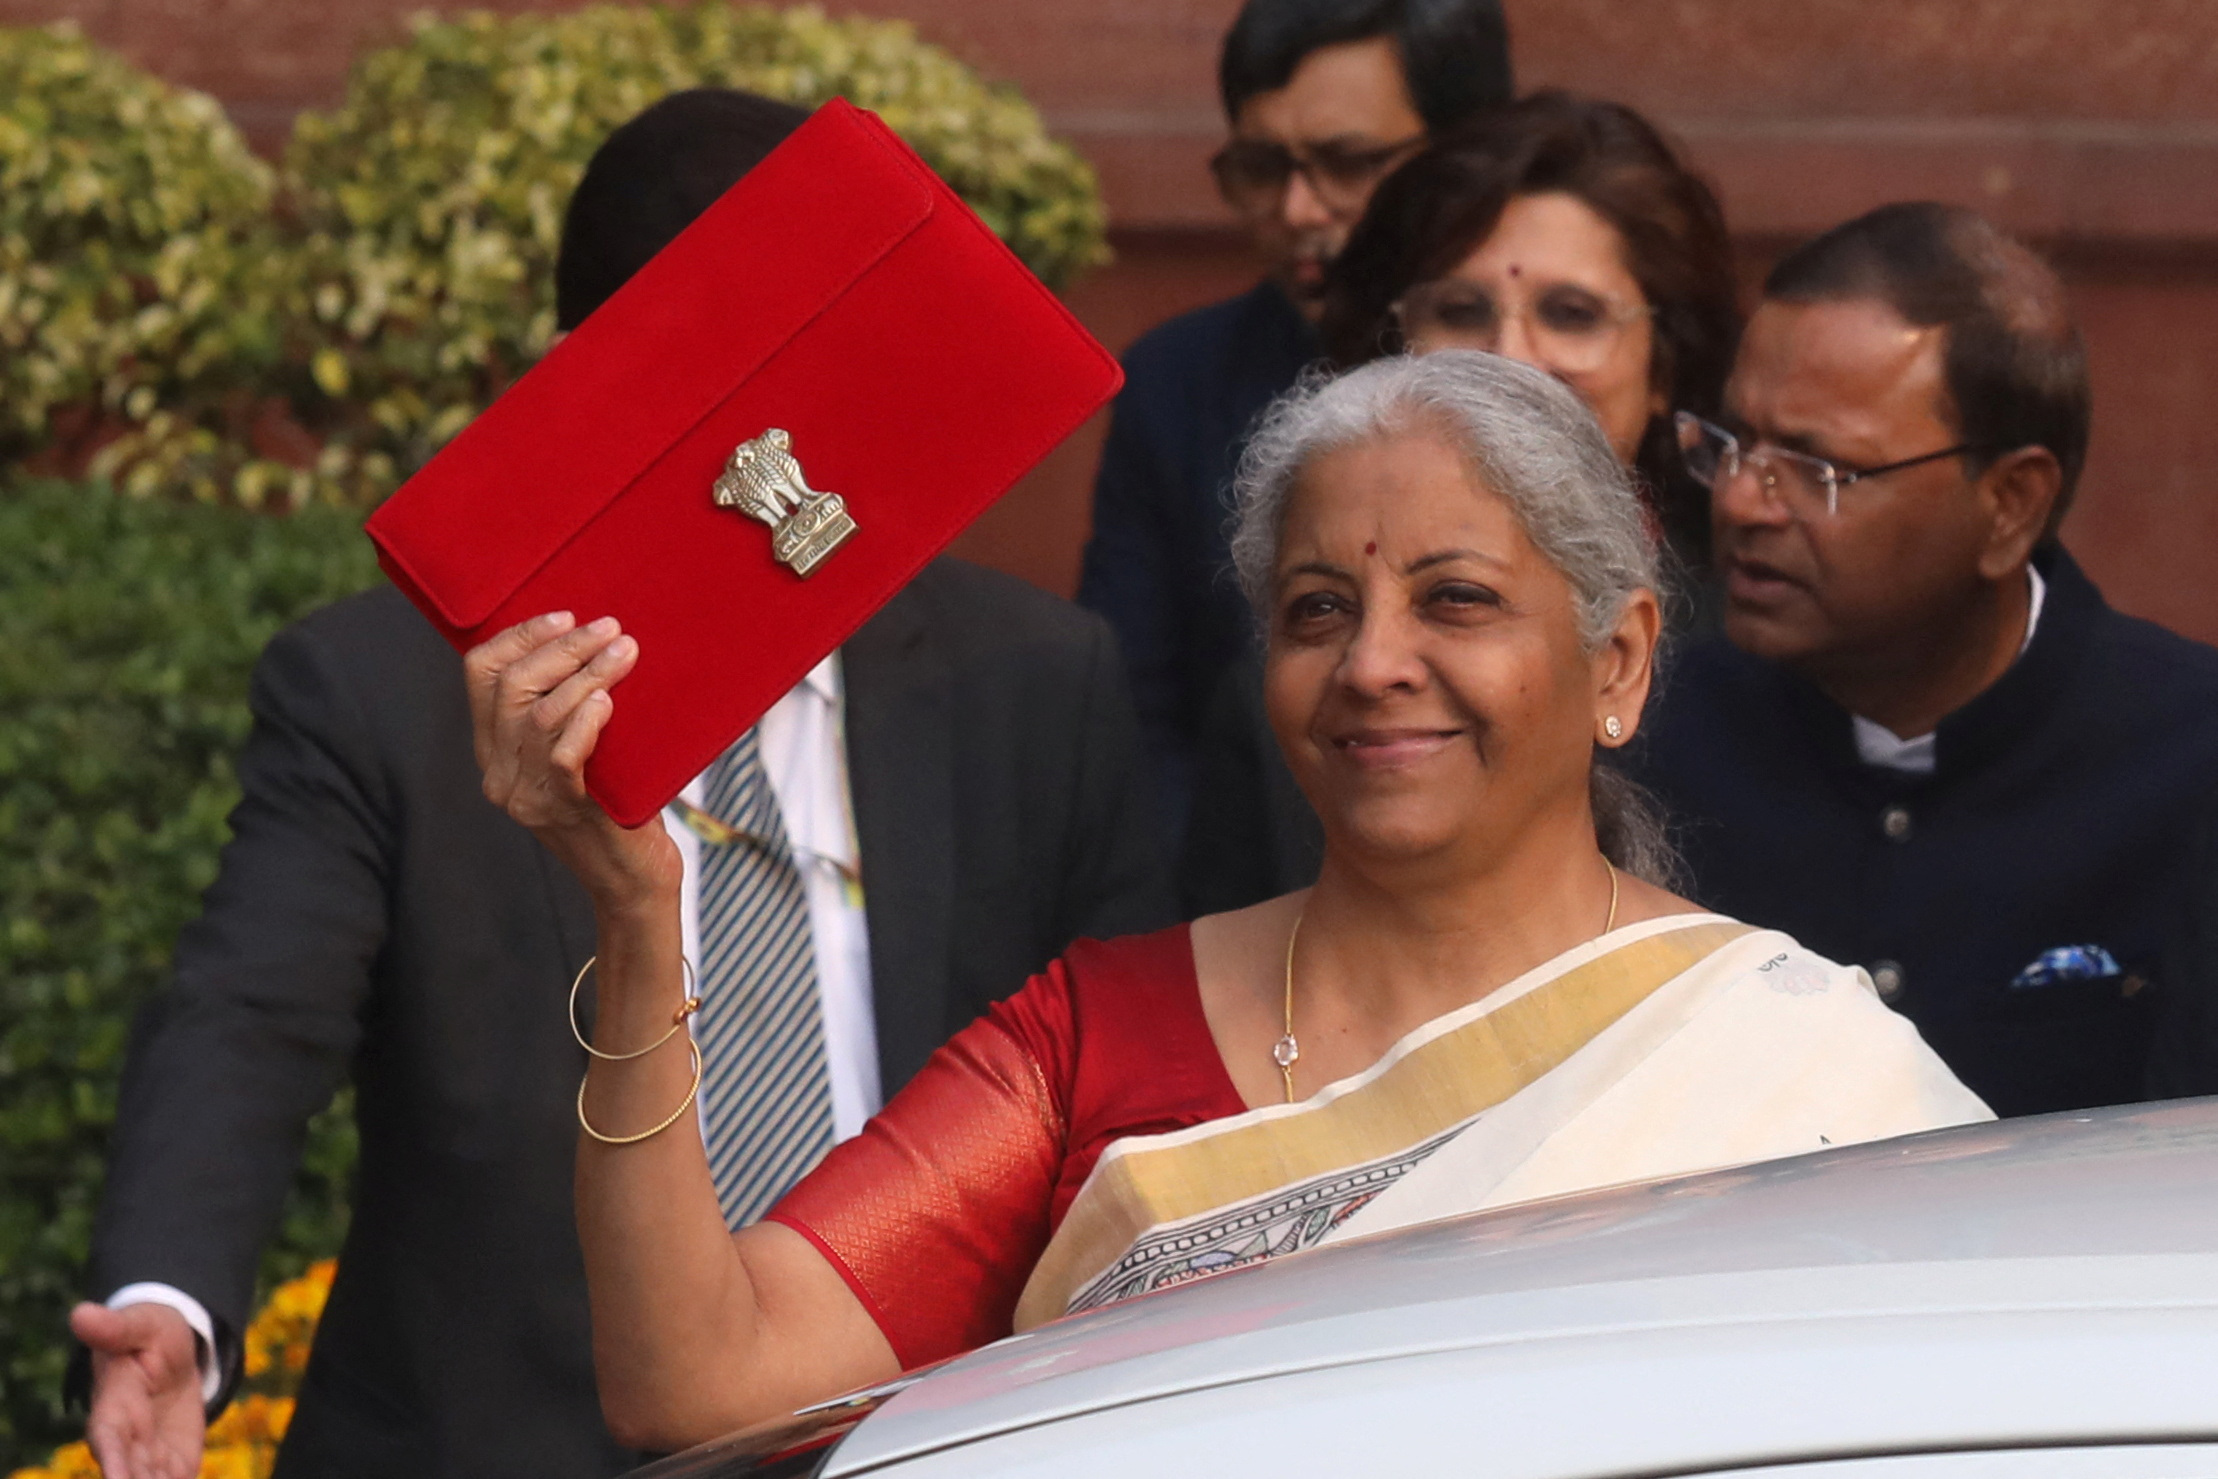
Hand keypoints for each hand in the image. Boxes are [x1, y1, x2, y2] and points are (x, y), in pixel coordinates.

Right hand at [71, 1302, 204, 1478]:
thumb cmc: (151, 1333)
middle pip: (130, 1472)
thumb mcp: (142, 1325)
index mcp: (114, 1406)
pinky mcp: (176, 1460)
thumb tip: (80, 1314)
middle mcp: (128, 1438)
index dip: (113, 1460)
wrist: (176, 1352)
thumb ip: (115, 1328)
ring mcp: (151, 1453)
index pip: (107, 1438)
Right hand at [465, 612, 678, 911]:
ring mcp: (528, 795)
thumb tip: (595, 639)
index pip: (481, 674)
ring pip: (540, 714)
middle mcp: (500, 773)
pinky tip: (609, 701)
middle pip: (511, 686)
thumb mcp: (582, 751)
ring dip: (587, 674)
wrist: (632, 882)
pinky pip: (563, 755)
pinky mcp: (566, 811)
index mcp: (494, 751)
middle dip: (563, 647)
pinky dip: (586, 721)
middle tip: (610, 629)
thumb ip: (568, 709)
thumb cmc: (617, 806)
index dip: (520, 636)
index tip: (565, 617)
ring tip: (625, 652)